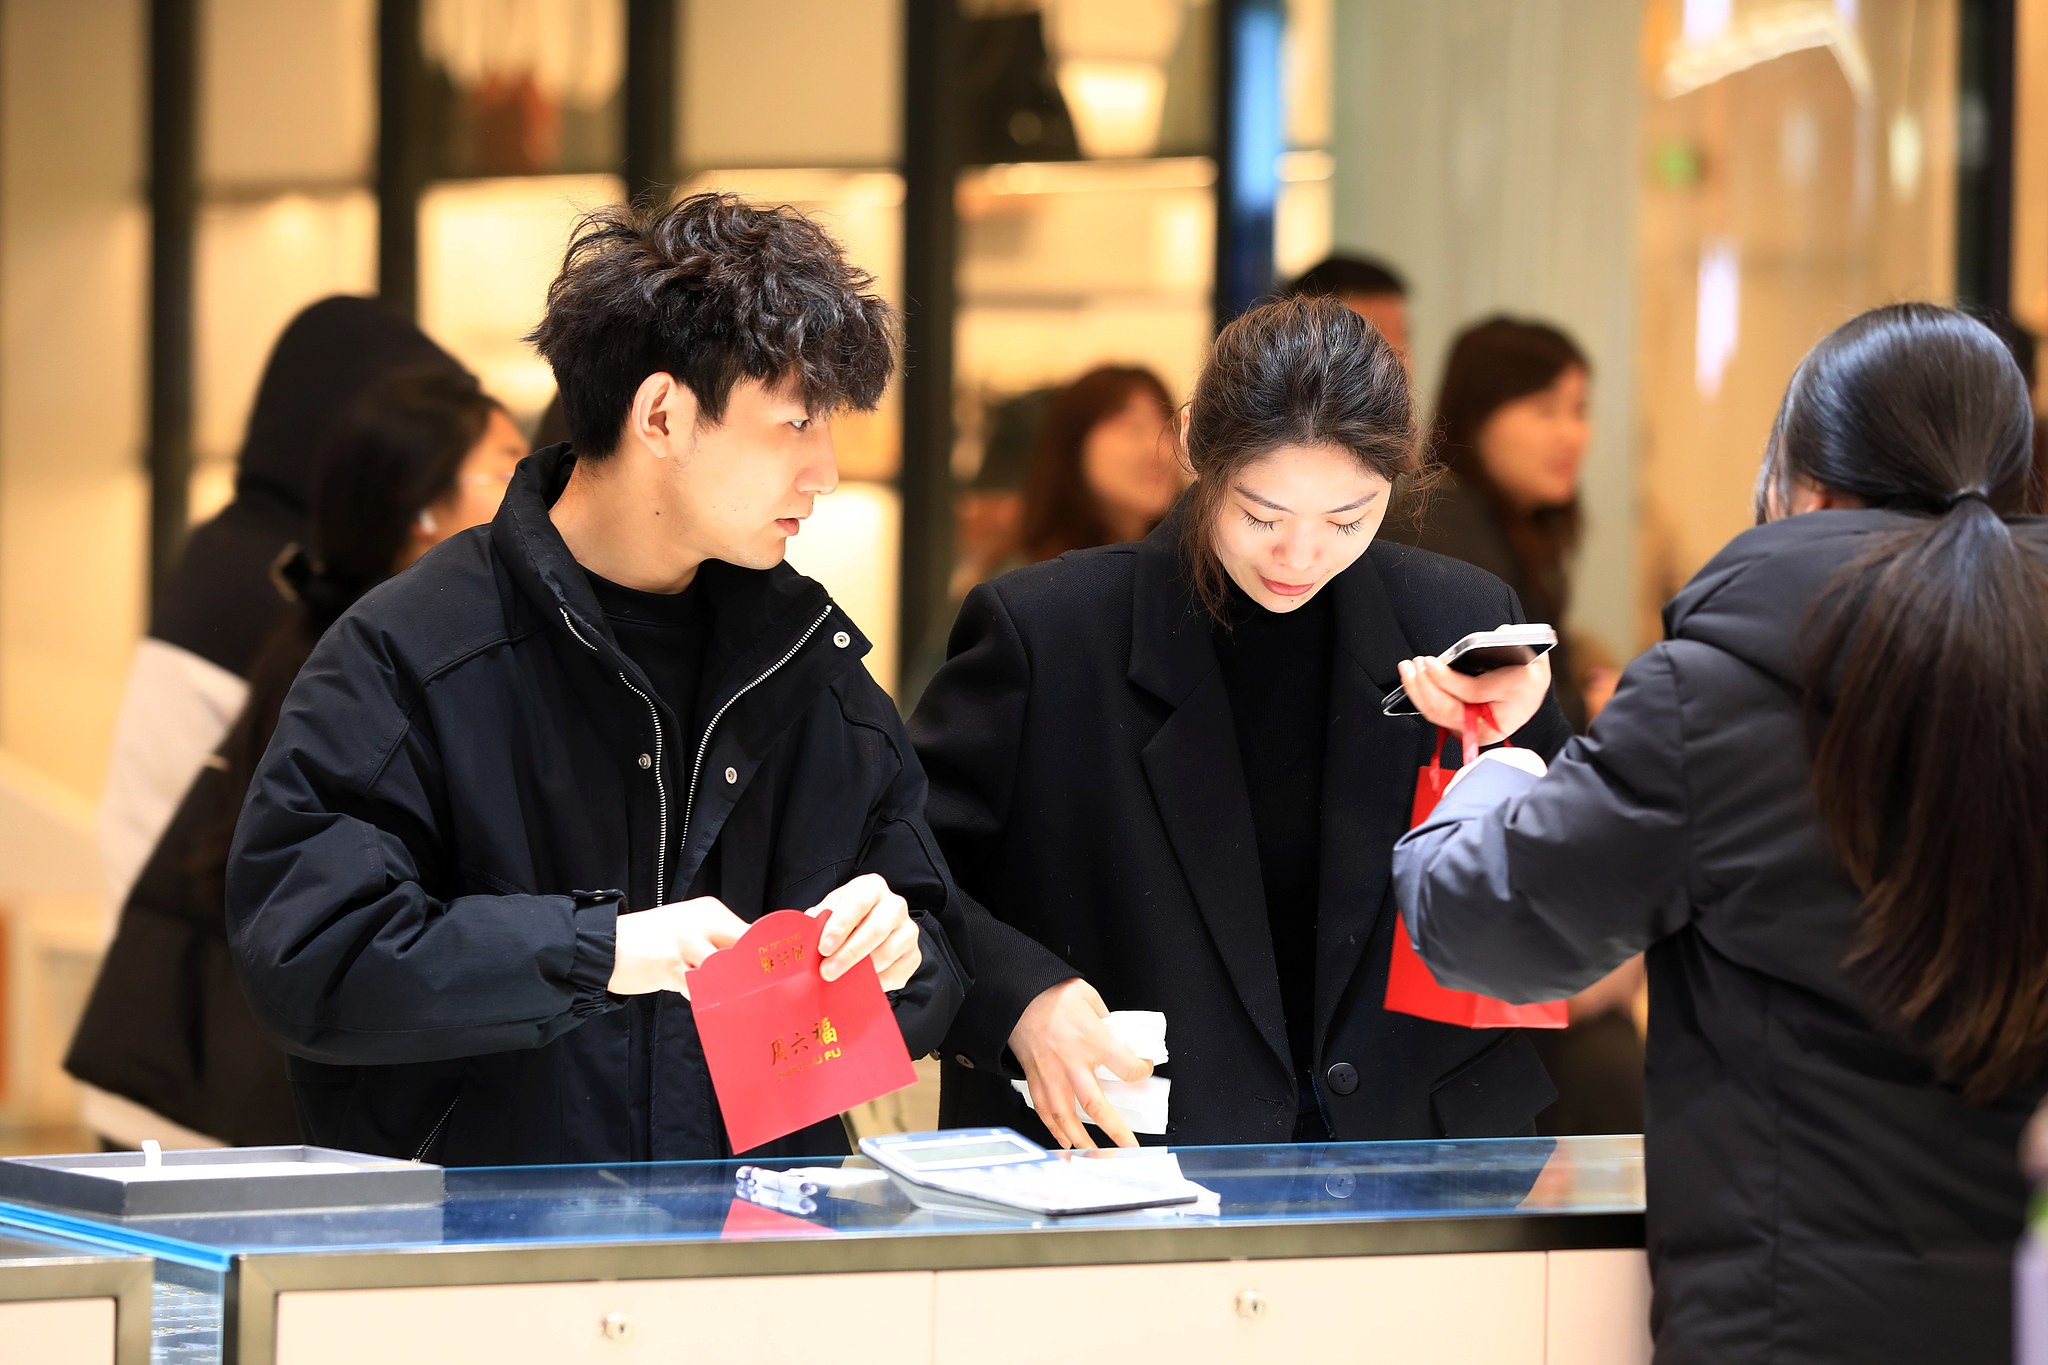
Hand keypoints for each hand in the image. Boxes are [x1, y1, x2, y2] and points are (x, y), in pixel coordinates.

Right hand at [608, 897, 748, 996]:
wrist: (602, 944)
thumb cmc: (650, 941)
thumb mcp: (687, 929)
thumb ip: (715, 943)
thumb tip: (749, 967)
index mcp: (710, 911)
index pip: (750, 932)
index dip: (762, 956)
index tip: (771, 975)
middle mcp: (703, 922)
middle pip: (744, 949)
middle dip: (752, 973)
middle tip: (758, 993)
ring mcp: (686, 942)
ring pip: (724, 971)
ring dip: (727, 989)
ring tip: (728, 999)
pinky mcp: (670, 965)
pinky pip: (699, 988)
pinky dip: (703, 998)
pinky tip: (698, 998)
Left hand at [806, 873, 921, 990]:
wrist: (871, 928)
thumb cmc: (846, 918)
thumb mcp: (831, 911)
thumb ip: (818, 921)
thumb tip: (804, 936)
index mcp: (872, 888)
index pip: (858, 903)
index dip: (840, 926)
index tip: (823, 948)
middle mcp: (895, 905)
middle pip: (876, 930)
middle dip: (849, 954)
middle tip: (827, 972)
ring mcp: (908, 930)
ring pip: (887, 954)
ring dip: (861, 971)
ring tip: (840, 980)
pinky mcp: (914, 955)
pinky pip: (896, 973)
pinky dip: (877, 982)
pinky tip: (860, 984)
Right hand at [1008, 978, 1152, 1150]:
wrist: (1016, 996)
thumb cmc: (1051, 994)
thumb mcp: (1088, 997)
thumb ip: (1106, 1020)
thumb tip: (1119, 1036)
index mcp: (1091, 1039)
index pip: (1126, 1067)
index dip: (1140, 1072)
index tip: (1143, 1070)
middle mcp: (1071, 1062)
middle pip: (1096, 1105)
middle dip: (1114, 1130)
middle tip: (1129, 1146)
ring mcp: (1051, 1074)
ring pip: (1067, 1116)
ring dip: (1082, 1140)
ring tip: (1096, 1154)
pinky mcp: (1034, 1078)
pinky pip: (1044, 1110)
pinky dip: (1054, 1129)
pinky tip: (1064, 1141)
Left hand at [1398, 633, 1552, 744]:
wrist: (1531, 693)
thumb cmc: (1528, 672)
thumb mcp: (1527, 655)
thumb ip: (1512, 643)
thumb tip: (1499, 633)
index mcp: (1511, 704)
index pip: (1471, 694)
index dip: (1446, 679)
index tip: (1430, 663)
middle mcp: (1490, 725)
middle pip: (1447, 710)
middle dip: (1425, 685)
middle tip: (1416, 664)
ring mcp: (1472, 731)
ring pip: (1437, 715)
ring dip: (1417, 690)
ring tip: (1409, 668)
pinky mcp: (1459, 728)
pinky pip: (1435, 714)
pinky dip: (1421, 697)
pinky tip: (1414, 679)